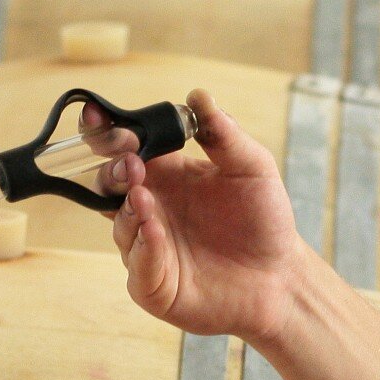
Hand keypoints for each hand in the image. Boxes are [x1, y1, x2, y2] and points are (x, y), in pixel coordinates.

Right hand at [85, 88, 308, 342]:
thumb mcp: (252, 168)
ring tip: (144, 197)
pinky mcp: (154, 283)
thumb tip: (198, 95)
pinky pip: (138, 266)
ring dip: (127, 208)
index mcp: (165, 174)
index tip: (99, 116)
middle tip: (130, 161)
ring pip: (119, 224)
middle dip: (112, 170)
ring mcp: (147, 246)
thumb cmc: (263, 219)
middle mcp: (150, 207)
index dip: (107, 132)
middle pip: (108, 184)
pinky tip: (154, 230)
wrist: (280, 275)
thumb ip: (224, 134)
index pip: (124, 148)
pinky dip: (143, 247)